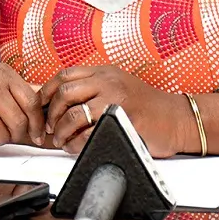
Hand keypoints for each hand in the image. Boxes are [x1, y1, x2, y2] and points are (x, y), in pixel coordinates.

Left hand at [39, 66, 191, 156]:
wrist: (178, 118)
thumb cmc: (147, 106)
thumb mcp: (119, 85)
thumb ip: (94, 87)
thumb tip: (62, 99)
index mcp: (104, 72)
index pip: (65, 75)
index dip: (48, 90)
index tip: (41, 105)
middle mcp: (108, 82)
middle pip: (66, 92)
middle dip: (52, 112)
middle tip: (50, 127)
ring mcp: (116, 100)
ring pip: (75, 113)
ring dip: (62, 130)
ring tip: (60, 140)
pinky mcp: (123, 120)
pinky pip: (91, 132)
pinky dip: (77, 142)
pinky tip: (75, 147)